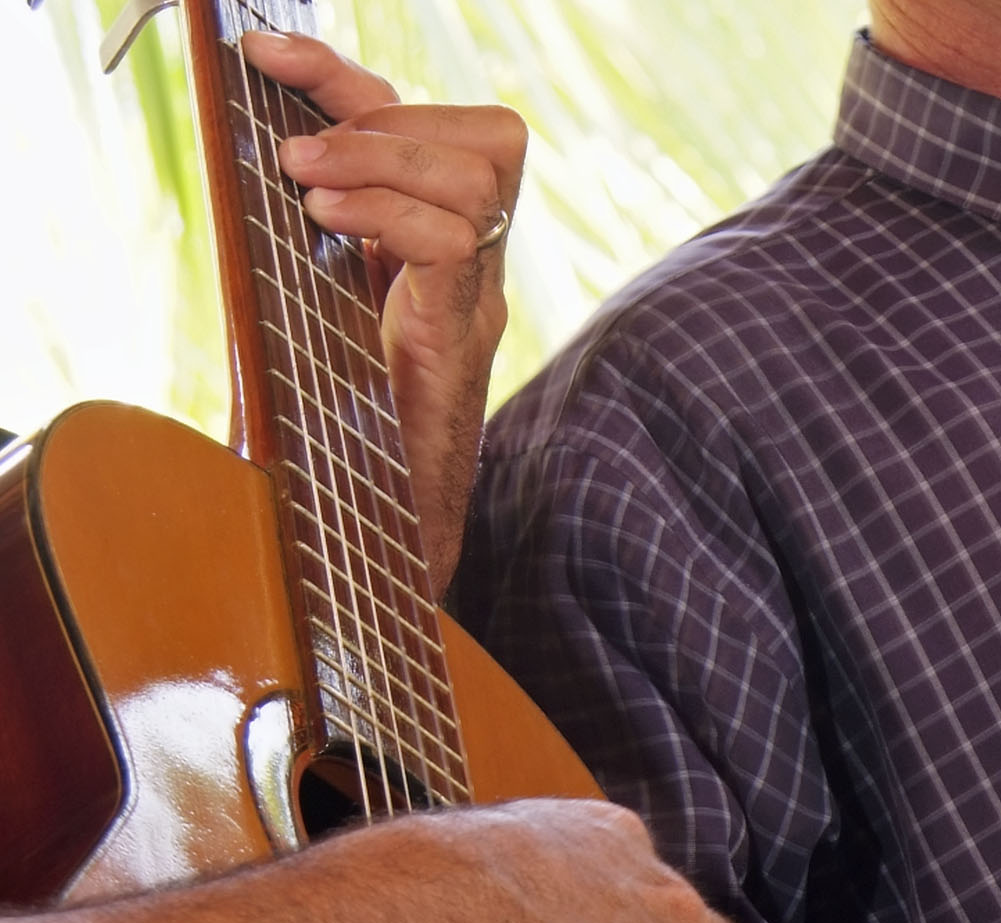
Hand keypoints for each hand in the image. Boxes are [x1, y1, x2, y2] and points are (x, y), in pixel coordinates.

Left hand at [246, 31, 524, 594]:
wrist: (386, 549)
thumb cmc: (349, 448)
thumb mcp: (319, 315)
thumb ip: (318, 245)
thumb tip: (266, 162)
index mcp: (444, 255)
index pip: (434, 130)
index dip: (353, 77)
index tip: (270, 52)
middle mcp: (477, 271)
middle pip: (490, 138)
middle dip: (384, 112)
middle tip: (300, 149)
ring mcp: (478, 305)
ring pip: (482, 176)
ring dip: (381, 157)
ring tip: (310, 185)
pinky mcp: (460, 344)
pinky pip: (458, 248)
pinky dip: (393, 215)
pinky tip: (330, 222)